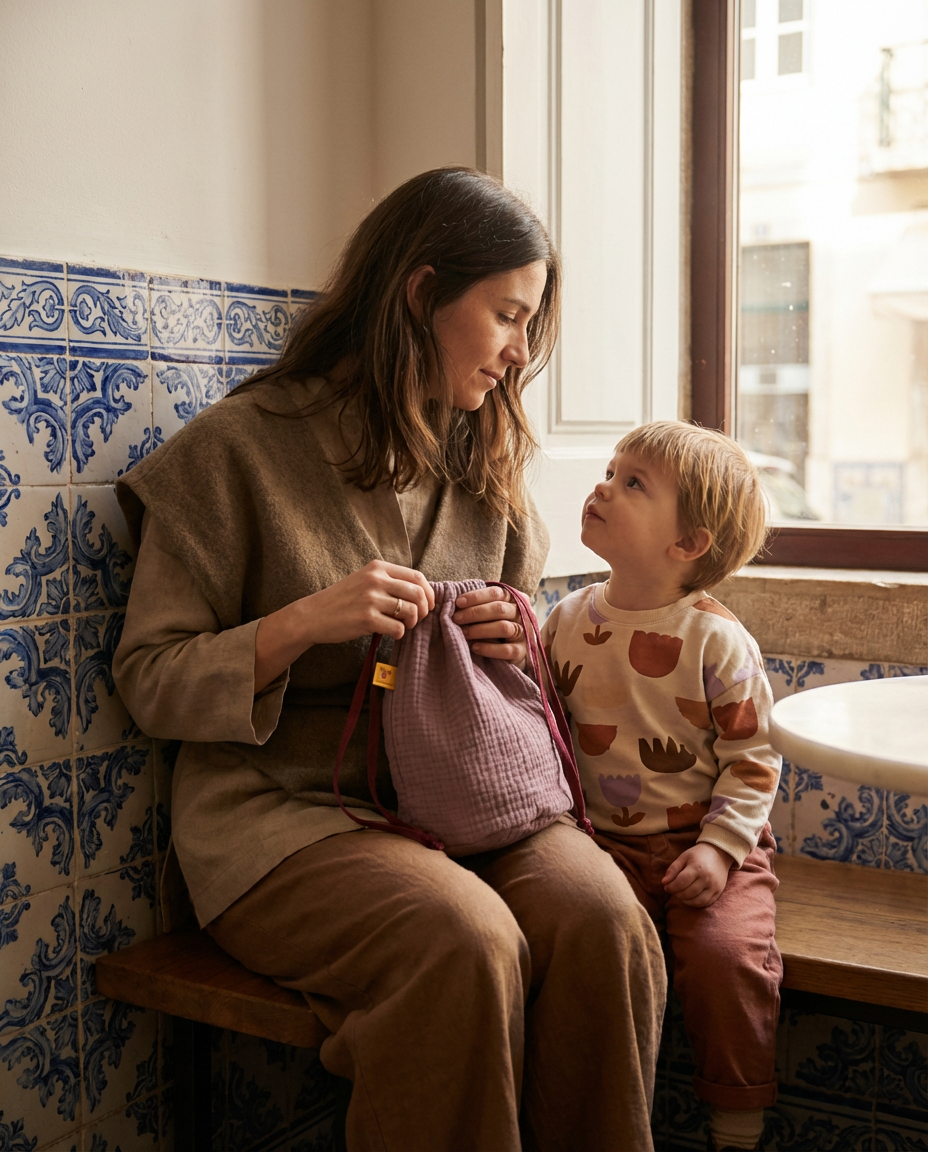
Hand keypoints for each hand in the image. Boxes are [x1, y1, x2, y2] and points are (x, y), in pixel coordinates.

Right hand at [254, 561, 434, 690]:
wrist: (313, 615)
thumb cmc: (342, 600)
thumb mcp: (364, 580)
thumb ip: (389, 581)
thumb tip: (421, 593)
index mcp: (377, 567)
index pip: (416, 576)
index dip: (428, 593)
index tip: (427, 605)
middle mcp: (375, 580)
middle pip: (417, 593)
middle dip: (423, 610)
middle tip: (417, 619)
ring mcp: (371, 599)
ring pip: (410, 611)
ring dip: (412, 622)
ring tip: (402, 626)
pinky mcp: (367, 619)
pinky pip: (398, 628)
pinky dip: (399, 634)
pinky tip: (390, 633)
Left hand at [452, 585, 527, 665]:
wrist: (517, 650)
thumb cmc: (498, 625)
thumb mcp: (493, 612)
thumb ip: (481, 604)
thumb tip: (456, 602)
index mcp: (515, 599)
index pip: (496, 593)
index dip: (476, 596)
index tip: (458, 602)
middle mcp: (522, 614)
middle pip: (499, 609)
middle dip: (475, 613)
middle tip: (456, 619)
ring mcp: (525, 633)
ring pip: (504, 627)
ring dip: (480, 629)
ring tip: (464, 633)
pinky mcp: (522, 652)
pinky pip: (506, 650)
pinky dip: (489, 648)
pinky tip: (475, 647)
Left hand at [661, 842, 732, 907]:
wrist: (719, 853)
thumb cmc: (698, 855)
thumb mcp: (684, 857)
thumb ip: (673, 869)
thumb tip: (664, 882)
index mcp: (697, 867)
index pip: (681, 882)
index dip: (671, 887)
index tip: (666, 887)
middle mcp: (707, 878)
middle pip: (688, 893)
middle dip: (677, 894)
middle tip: (673, 890)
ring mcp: (714, 887)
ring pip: (696, 901)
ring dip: (685, 900)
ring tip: (681, 894)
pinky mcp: (718, 892)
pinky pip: (705, 903)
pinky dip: (695, 903)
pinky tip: (690, 897)